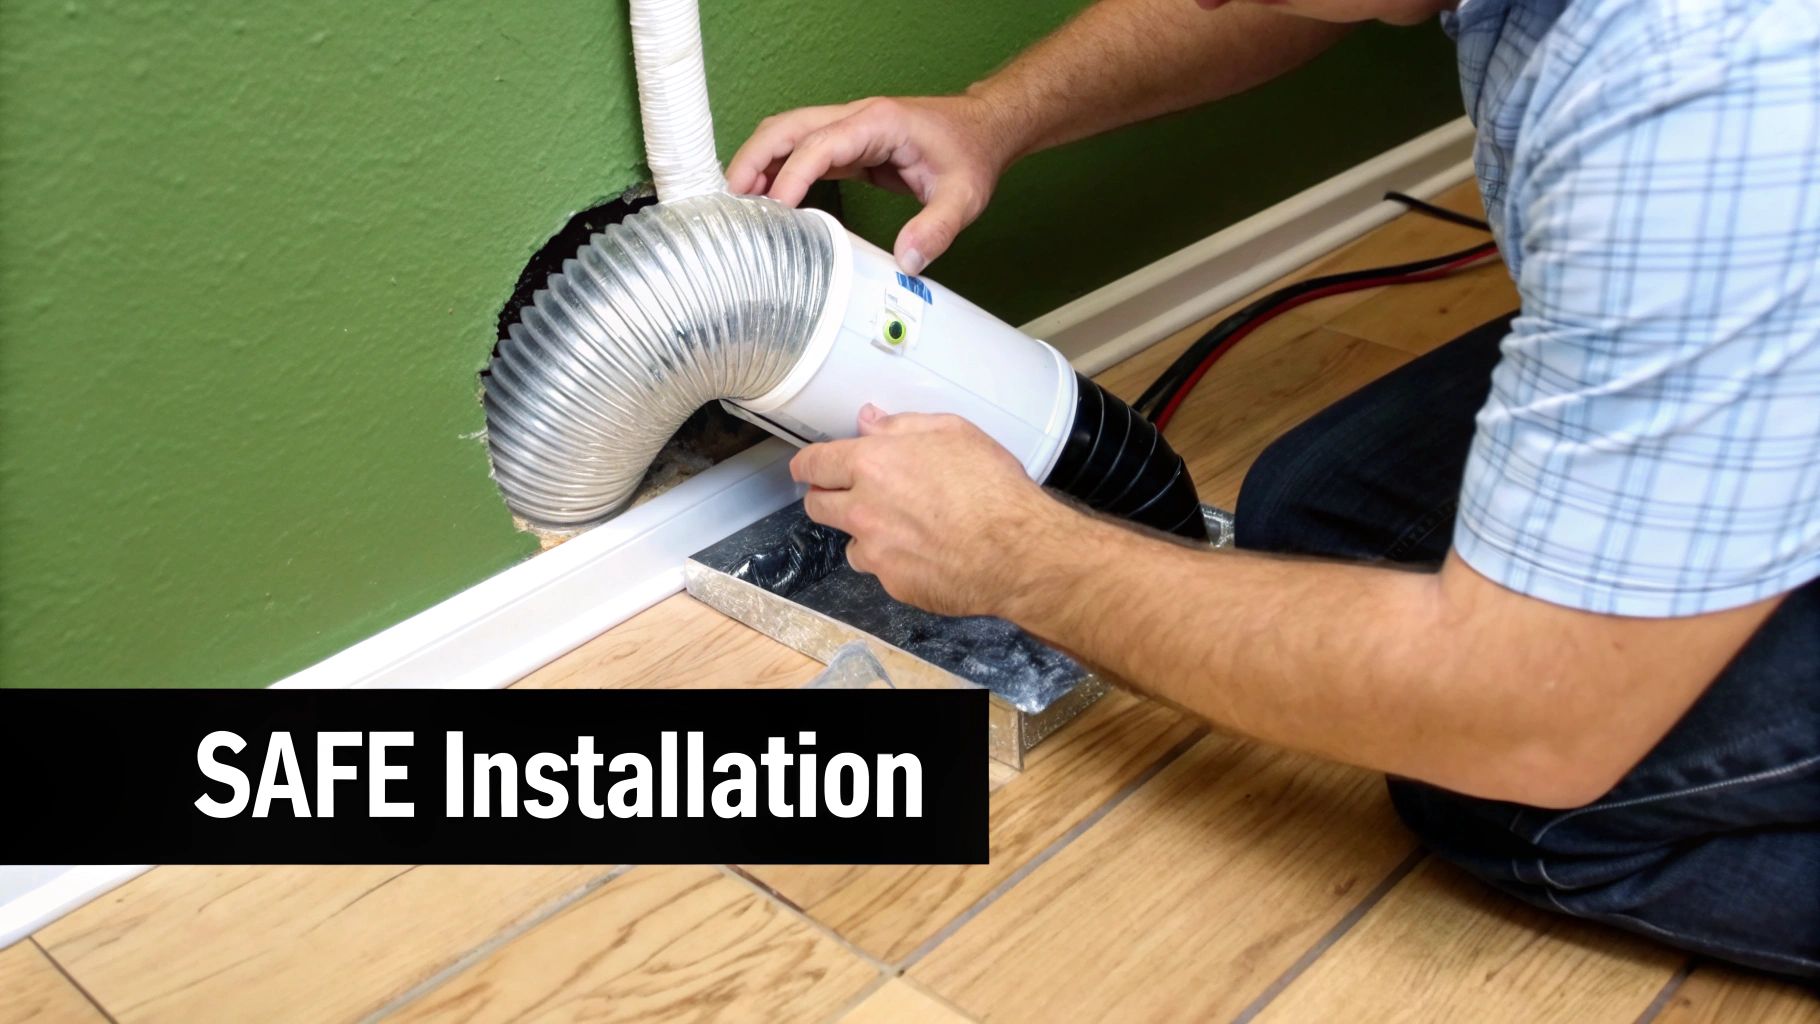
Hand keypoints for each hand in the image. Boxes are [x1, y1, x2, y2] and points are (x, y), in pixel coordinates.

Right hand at [726, 95, 1016, 274]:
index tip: (777, 208)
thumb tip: (906, 263)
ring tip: (739, 201)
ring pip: (788, 133)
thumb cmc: (972, 153)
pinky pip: (804, 151)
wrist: (985, 129)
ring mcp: (850, 129)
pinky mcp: (850, 146)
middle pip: (788, 127)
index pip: (820, 144)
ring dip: (759, 161)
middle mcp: (857, 119)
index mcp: (878, 123)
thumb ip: (936, 229)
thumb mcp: (964, 196)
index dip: (793, 175)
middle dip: (755, 158)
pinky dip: (779, 170)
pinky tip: (769, 199)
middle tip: (733, 199)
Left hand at [789, 405, 1068, 616]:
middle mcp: (864, 509)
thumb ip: (904, 425)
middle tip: (848, 495)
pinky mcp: (892, 582)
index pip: (815, 464)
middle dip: (826, 498)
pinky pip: (882, 570)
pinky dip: (896, 562)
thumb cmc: (993, 489)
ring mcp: (875, 550)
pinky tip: (928, 554)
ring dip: (866, 535)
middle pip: (818, 506)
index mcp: (873, 464)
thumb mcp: (955, 433)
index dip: (807, 466)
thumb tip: (869, 421)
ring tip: (905, 529)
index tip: (806, 469)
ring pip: (851, 543)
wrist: (1018, 551)